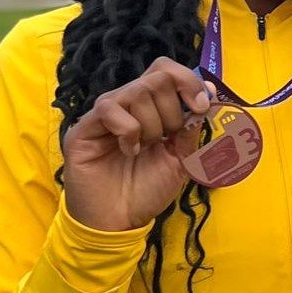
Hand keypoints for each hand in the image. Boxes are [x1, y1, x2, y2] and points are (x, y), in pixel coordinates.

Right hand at [61, 58, 212, 231]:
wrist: (119, 222)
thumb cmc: (147, 191)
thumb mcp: (181, 159)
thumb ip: (191, 128)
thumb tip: (207, 94)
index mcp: (150, 108)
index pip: (165, 70)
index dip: (188, 81)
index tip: (201, 106)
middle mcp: (127, 104)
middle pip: (157, 78)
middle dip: (172, 111)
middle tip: (165, 140)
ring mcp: (105, 114)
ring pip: (137, 92)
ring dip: (152, 125)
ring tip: (144, 149)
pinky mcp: (84, 128)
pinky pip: (111, 109)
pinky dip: (129, 131)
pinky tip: (128, 151)